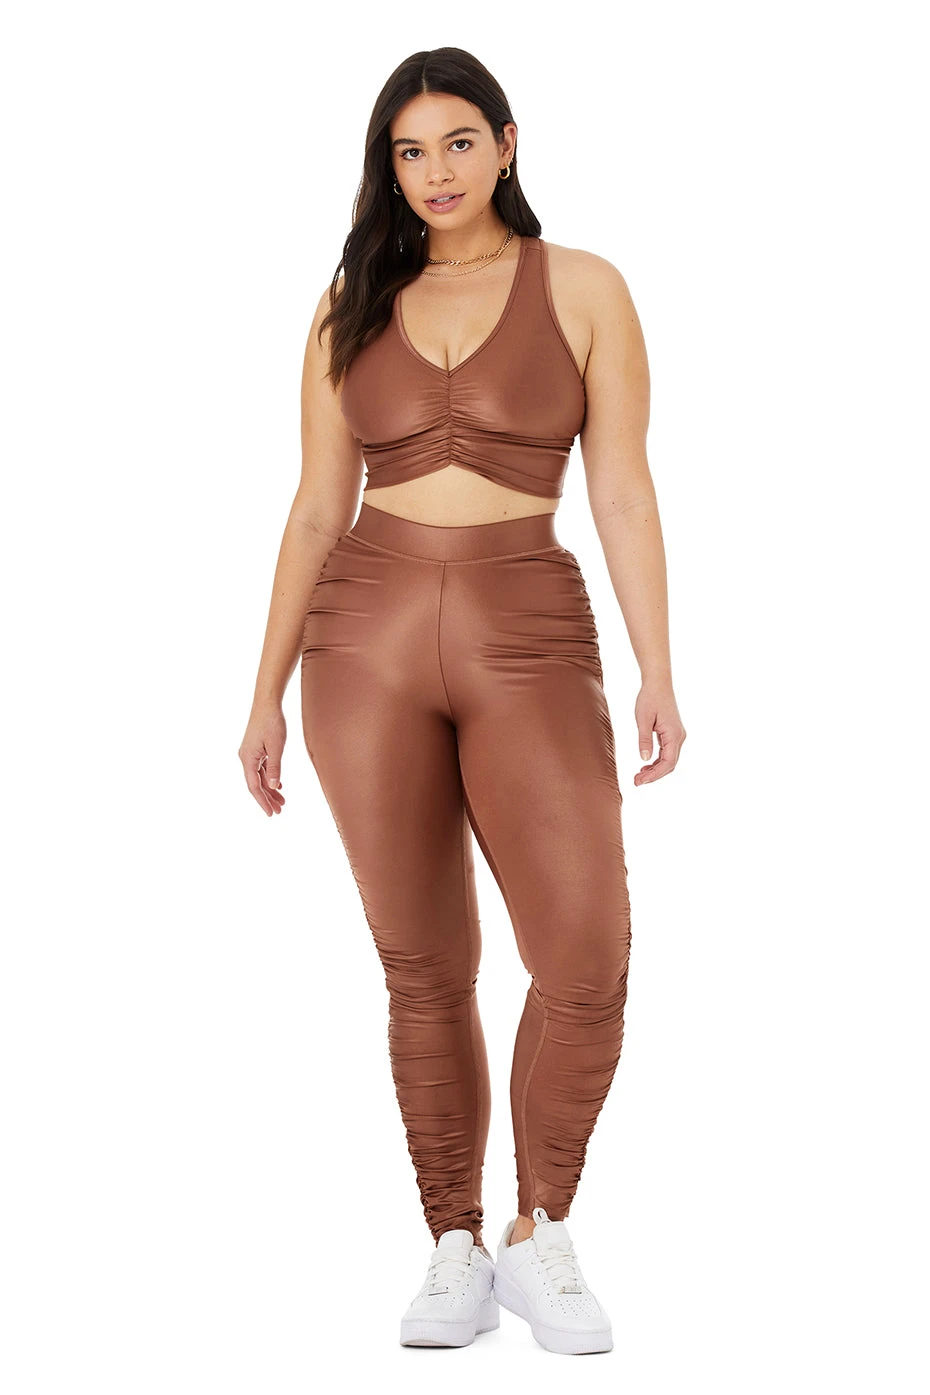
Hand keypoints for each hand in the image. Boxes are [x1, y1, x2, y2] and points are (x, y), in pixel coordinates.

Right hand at [239, 701, 286, 815]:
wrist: (267, 703)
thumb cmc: (272, 723)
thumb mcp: (276, 747)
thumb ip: (275, 768)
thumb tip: (272, 787)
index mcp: (248, 759)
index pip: (254, 787)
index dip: (262, 801)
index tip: (271, 813)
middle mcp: (246, 758)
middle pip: (255, 784)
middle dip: (267, 798)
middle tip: (279, 811)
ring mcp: (250, 753)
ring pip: (259, 777)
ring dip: (269, 789)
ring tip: (282, 801)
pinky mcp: (255, 749)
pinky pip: (261, 768)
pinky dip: (269, 777)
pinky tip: (278, 785)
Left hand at [634, 681, 685, 785]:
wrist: (658, 683)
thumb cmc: (649, 698)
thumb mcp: (643, 719)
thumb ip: (644, 740)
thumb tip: (644, 759)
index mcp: (674, 734)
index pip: (668, 762)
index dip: (654, 775)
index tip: (640, 781)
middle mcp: (679, 736)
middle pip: (670, 764)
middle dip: (654, 775)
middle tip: (637, 782)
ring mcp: (677, 735)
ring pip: (669, 759)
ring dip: (655, 769)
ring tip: (639, 775)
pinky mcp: (672, 733)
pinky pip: (667, 752)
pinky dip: (657, 761)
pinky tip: (645, 764)